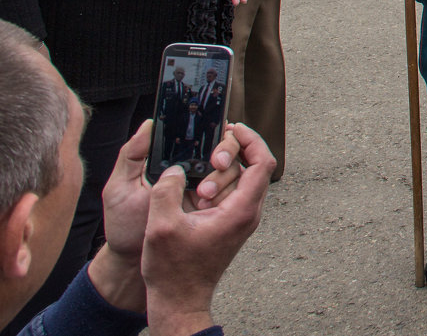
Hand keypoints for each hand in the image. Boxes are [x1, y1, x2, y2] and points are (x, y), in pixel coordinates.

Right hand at [142, 124, 274, 335]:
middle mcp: (248, 212)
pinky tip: (194, 198)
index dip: (251, 139)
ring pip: (240, 178)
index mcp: (241, 211)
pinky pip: (230, 191)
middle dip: (227, 157)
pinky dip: (214, 186)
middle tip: (205, 165)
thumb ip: (167, 190)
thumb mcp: (161, 226)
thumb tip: (175, 168)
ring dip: (218, 174)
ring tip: (196, 191)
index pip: (263, 162)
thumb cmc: (173, 271)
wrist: (179, 300)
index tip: (232, 129)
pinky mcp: (231, 222)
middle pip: (252, 165)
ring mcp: (241, 217)